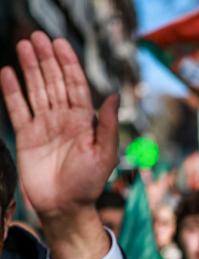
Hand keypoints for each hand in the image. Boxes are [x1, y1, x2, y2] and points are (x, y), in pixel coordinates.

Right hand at [0, 31, 118, 220]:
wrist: (65, 207)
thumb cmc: (90, 183)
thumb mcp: (105, 153)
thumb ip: (107, 124)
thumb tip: (113, 95)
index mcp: (84, 121)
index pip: (75, 85)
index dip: (68, 64)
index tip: (60, 44)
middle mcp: (64, 119)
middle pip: (54, 82)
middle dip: (47, 59)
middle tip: (37, 37)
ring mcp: (44, 126)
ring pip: (36, 90)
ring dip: (30, 68)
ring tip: (23, 45)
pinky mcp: (26, 136)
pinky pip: (17, 109)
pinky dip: (12, 92)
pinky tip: (7, 73)